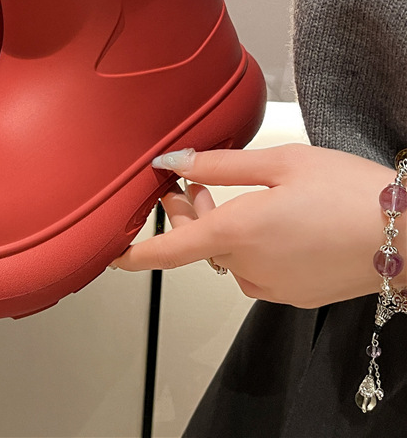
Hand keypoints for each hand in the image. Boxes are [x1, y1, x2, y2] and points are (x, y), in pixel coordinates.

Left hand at [112, 144, 404, 308]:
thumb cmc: (347, 190)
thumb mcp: (279, 163)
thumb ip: (219, 164)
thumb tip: (173, 161)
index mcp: (238, 234)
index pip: (170, 251)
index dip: (136, 254)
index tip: (110, 254)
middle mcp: (249, 268)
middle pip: (198, 244)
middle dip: (188, 212)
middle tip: (190, 179)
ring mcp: (272, 287)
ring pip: (226, 256)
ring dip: (219, 227)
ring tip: (233, 193)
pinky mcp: (294, 295)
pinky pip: (254, 269)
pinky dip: (247, 245)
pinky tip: (269, 219)